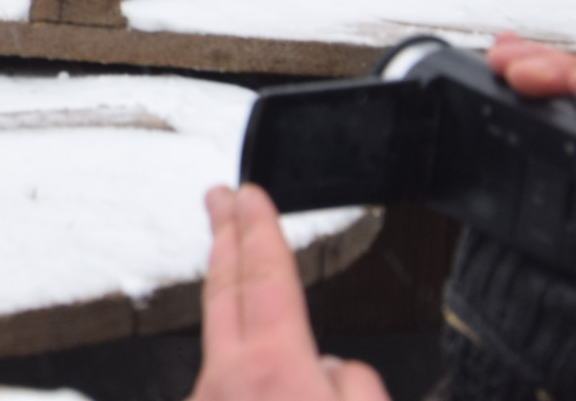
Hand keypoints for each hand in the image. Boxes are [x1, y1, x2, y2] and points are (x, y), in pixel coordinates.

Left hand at [189, 184, 391, 400]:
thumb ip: (356, 382)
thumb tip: (329, 366)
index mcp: (275, 369)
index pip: (265, 276)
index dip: (258, 228)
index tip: (249, 195)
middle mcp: (225, 383)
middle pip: (222, 290)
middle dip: (223, 236)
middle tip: (219, 199)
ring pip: (221, 347)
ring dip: (228, 308)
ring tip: (231, 270)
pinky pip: (224, 390)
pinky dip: (241, 378)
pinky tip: (258, 387)